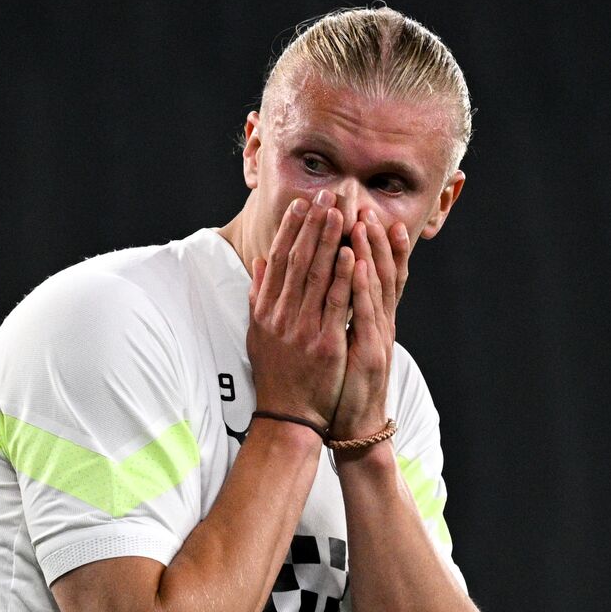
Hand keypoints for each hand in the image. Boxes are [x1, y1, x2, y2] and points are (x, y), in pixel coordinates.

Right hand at [247, 190, 356, 428]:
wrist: (288, 415)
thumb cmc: (276, 374)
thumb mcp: (258, 334)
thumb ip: (259, 297)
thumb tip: (260, 262)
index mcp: (265, 311)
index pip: (278, 260)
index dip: (290, 229)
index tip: (303, 204)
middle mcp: (280, 316)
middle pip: (297, 260)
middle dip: (313, 225)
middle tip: (326, 196)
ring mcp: (302, 329)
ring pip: (317, 276)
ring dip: (330, 241)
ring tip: (340, 213)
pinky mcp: (325, 343)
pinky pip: (337, 303)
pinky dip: (344, 276)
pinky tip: (352, 253)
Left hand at [329, 209, 409, 441]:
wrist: (354, 426)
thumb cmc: (343, 385)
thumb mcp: (343, 344)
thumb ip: (340, 315)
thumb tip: (332, 292)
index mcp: (371, 320)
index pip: (376, 273)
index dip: (376, 244)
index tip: (368, 213)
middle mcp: (380, 323)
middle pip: (383, 272)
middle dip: (376, 238)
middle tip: (368, 205)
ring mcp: (378, 336)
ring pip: (378, 286)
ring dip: (373, 252)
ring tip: (365, 221)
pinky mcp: (370, 351)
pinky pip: (366, 313)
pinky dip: (364, 286)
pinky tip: (360, 263)